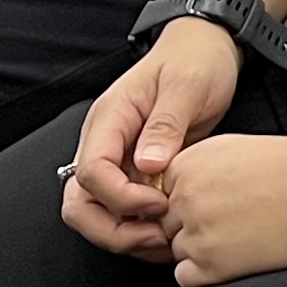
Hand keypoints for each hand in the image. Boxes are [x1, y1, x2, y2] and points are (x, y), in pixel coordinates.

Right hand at [62, 22, 246, 258]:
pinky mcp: (133, 173)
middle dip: (112, 230)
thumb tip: (149, 165)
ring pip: (95, 213)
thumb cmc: (195, 60)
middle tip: (155, 236)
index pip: (92, 171)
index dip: (122, 198)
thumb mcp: (187, 86)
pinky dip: (139, 228)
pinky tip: (169, 230)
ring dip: (125, 234)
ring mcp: (116, 159)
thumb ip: (166, 124)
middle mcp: (104, 142)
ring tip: (165, 237)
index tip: (161, 203)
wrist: (206, 49)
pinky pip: (122, 211)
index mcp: (110, 118)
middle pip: (79, 202)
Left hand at [156, 129, 286, 286]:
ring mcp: (197, 231)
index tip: (220, 203)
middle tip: (237, 221)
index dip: (191, 202)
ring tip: (244, 236)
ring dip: (203, 250)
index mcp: (189, 163)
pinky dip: (206, 274)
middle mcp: (186, 196)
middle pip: (168, 223)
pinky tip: (239, 256)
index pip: (163, 194)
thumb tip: (177, 194)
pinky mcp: (212, 264)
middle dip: (196, 226)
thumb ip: (198, 169)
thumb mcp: (235, 149)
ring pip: (176, 251)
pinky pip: (185, 278)